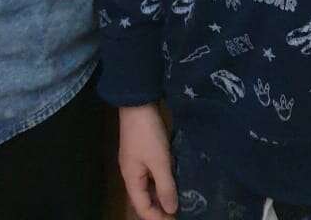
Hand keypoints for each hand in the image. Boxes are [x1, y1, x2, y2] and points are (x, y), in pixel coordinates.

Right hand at [118, 103, 177, 218]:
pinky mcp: (144, 151)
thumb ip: (165, 187)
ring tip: (179, 200)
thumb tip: (171, 210)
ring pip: (149, 186)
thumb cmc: (148, 134)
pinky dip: (162, 180)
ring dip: (162, 194)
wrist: (138, 102)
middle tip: (178, 213)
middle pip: (144, 199)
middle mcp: (132, 173)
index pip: (142, 208)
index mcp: (131, 179)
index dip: (157, 218)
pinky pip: (152, 174)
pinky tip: (174, 180)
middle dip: (160, 209)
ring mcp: (137, 162)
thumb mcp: (159, 161)